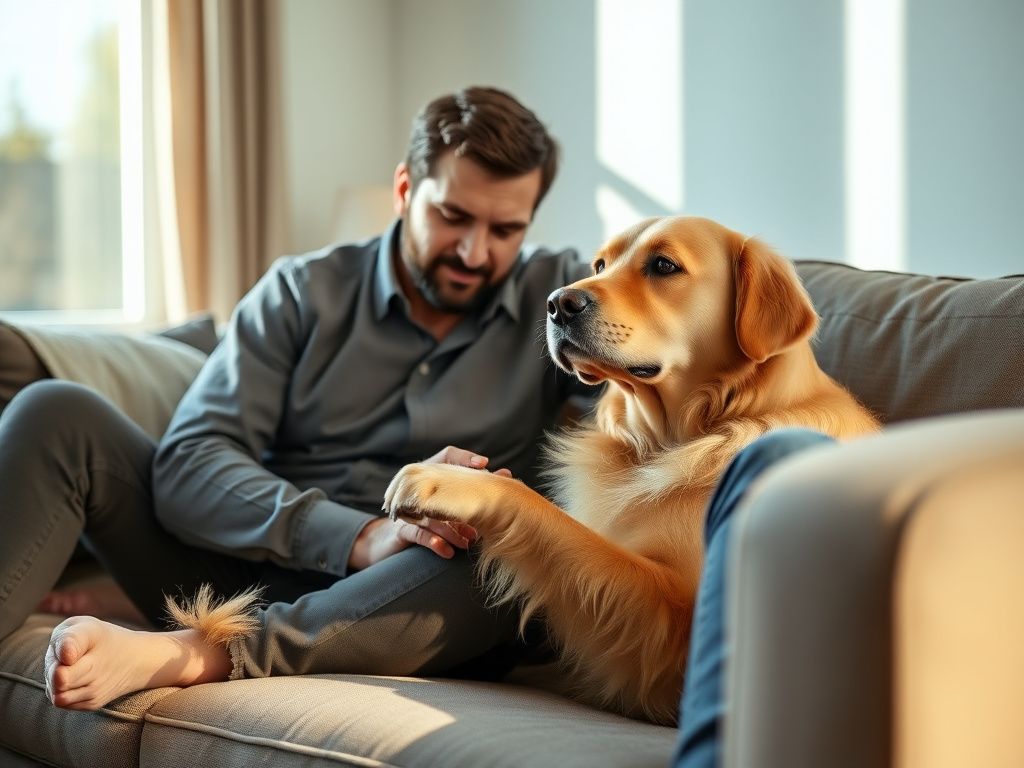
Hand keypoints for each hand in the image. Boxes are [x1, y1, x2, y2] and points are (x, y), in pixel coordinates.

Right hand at [346, 446, 510, 570]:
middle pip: (440, 485)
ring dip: (454, 528)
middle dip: (463, 499)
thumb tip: (507, 474)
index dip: (463, 457)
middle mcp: (417, 488)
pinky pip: (418, 534)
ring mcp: (407, 509)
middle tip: (486, 511)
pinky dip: (435, 542)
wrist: (388, 541)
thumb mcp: (446, 503)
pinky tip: (448, 550)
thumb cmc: (425, 518)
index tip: (483, 464)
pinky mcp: (400, 530)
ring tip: (471, 540)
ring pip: (433, 514)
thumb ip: (471, 489)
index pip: (446, 455)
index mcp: (429, 477)